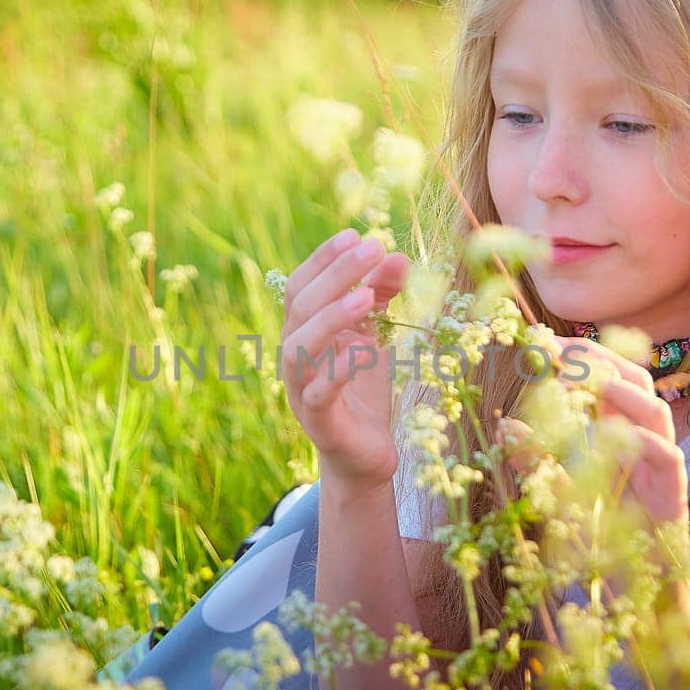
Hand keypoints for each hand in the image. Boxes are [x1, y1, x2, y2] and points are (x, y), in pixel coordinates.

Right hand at [281, 229, 410, 489]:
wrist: (364, 454)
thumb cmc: (362, 390)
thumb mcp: (374, 336)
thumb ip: (380, 297)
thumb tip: (396, 255)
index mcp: (302, 332)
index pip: (301, 285)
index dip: (324, 259)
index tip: (356, 235)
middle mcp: (294, 356)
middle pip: (300, 306)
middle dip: (335, 274)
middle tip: (371, 248)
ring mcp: (301, 389)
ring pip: (299, 347)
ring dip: (331, 317)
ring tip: (366, 296)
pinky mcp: (319, 421)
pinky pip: (320, 392)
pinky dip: (339, 369)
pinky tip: (364, 349)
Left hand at [501, 336, 688, 532]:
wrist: (637, 587)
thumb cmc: (599, 537)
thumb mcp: (555, 494)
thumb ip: (535, 462)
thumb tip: (504, 428)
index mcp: (615, 431)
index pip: (604, 379)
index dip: (579, 358)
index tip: (543, 343)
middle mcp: (640, 439)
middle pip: (635, 381)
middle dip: (601, 362)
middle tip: (564, 353)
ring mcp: (659, 464)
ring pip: (656, 412)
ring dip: (626, 393)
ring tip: (596, 384)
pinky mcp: (673, 492)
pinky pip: (667, 456)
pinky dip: (643, 442)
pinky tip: (615, 437)